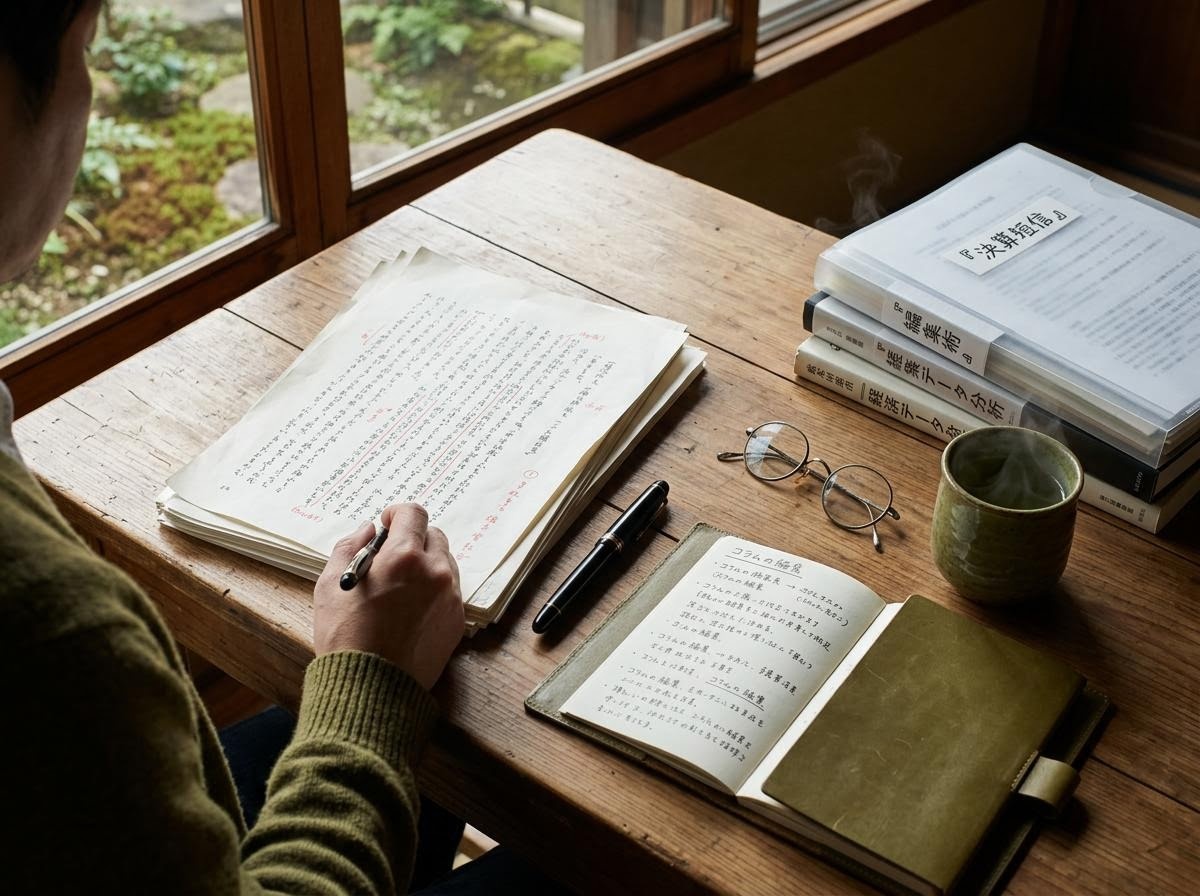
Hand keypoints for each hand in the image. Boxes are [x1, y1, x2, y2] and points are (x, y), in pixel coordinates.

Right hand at [313, 504, 464, 689]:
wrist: (371, 687)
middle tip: (390, 558)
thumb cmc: (345, 636)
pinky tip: (411, 607)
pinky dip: (434, 588)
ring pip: (444, 562)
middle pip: (433, 535)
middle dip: (412, 539)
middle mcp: (435, 571)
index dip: (398, 514)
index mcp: (404, 556)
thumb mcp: (329, 585)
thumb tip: (368, 529)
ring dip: (425, 563)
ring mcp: (450, 596)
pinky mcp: (457, 619)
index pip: (414, 513)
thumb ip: (349, 547)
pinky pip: (450, 590)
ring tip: (400, 586)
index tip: (387, 523)